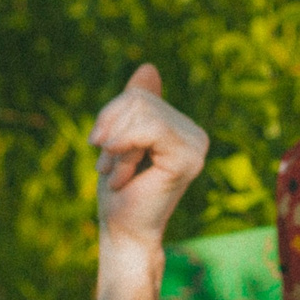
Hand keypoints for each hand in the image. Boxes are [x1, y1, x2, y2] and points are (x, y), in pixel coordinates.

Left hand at [89, 64, 208, 252]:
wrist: (124, 233)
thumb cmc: (120, 194)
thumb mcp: (119, 140)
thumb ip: (135, 107)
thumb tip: (149, 66)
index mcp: (181, 128)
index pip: (139, 95)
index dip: (109, 116)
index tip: (102, 150)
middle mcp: (195, 134)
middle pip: (139, 100)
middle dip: (111, 131)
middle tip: (108, 167)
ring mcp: (196, 145)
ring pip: (142, 112)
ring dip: (115, 146)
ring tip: (116, 174)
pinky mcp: (190, 157)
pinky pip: (150, 129)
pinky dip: (124, 149)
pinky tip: (122, 175)